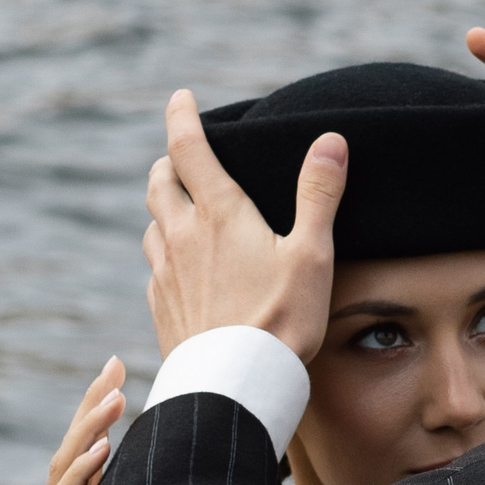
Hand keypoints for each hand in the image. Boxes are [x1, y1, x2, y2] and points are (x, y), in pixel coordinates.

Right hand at [39, 359, 125, 484]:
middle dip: (92, 402)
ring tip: (115, 400)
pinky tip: (104, 448)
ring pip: (65, 463)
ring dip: (89, 429)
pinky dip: (82, 471)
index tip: (115, 361)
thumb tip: (184, 459)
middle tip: (115, 369)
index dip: (97, 399)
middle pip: (74, 441)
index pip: (88, 435)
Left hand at [142, 90, 346, 365]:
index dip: (182, 115)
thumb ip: (319, 194)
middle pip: (159, 182)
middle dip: (169, 162)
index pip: (187, 147)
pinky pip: (155, 268)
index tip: (181, 97)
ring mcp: (166, 273)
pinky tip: (182, 269)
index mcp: (219, 214)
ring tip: (183, 211)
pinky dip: (165, 254)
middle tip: (182, 157)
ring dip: (164, 208)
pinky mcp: (161, 307)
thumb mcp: (312, 255)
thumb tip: (331, 140)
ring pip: (152, 224)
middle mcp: (182, 236)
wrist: (236, 386)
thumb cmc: (281, 321)